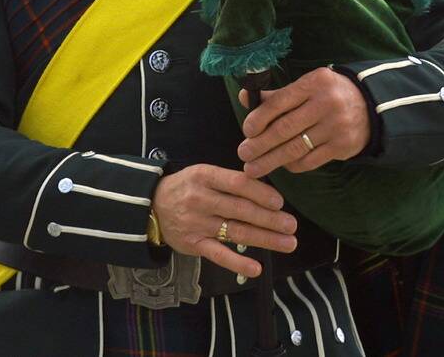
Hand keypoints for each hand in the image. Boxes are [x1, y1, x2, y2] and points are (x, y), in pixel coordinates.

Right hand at [151, 164, 296, 277]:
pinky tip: (257, 268)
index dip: (260, 193)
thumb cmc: (186, 187)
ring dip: (265, 239)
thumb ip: (230, 181)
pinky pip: (219, 254)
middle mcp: (201, 198)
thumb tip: (266, 191)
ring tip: (287, 243)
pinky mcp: (194, 244)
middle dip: (270, 218)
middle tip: (292, 225)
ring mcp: (197, 223)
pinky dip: (238, 262)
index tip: (280, 202)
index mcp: (205, 176)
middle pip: (241, 209)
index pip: (238, 183)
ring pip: (235, 231)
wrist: (151, 205)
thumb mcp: (204, 174)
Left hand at [238, 67, 369, 177]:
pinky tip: (281, 166)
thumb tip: (245, 98)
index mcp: (313, 84)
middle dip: (260, 144)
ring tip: (254, 168)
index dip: (259, 118)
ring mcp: (336, 127)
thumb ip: (276, 94)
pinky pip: (311, 160)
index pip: (280, 102)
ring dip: (271, 160)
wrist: (370, 105)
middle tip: (243, 154)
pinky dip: (293, 165)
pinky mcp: (343, 146)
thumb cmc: (327, 94)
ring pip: (296, 148)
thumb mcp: (306, 86)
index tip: (246, 131)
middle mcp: (326, 104)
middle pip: (285, 128)